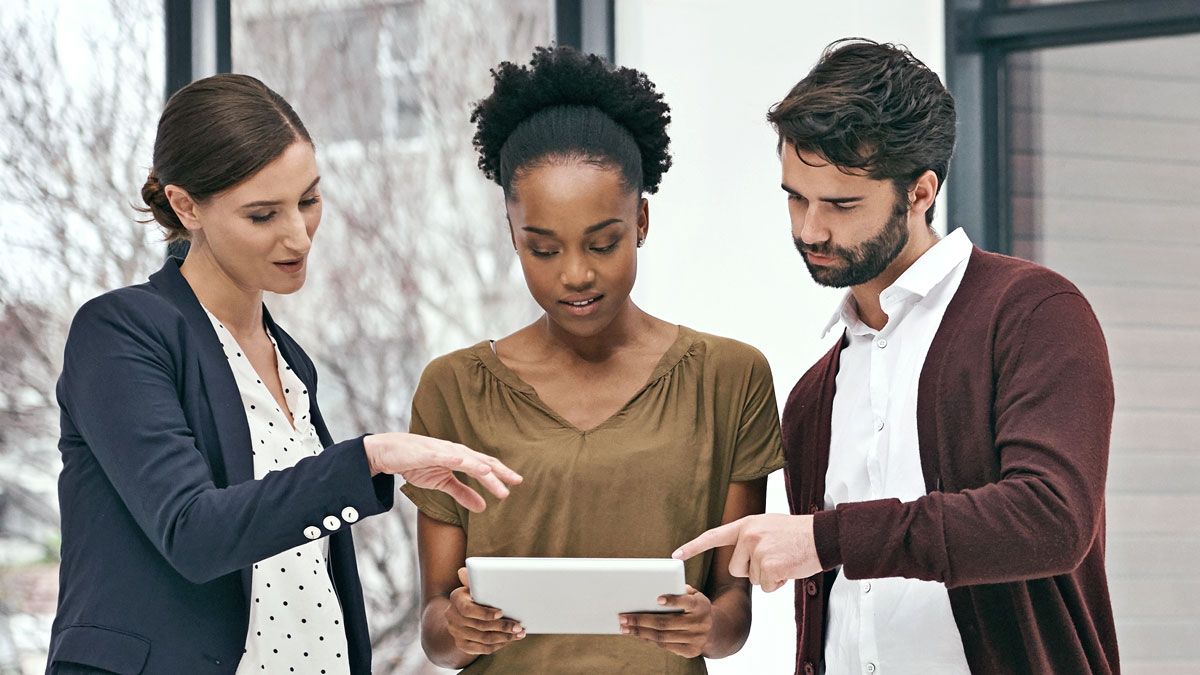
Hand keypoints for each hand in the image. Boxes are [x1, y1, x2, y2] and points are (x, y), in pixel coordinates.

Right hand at [363, 432, 521, 511]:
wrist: (389, 453)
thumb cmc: (416, 463)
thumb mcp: (443, 482)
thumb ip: (463, 493)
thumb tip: (483, 506)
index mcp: (461, 459)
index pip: (486, 466)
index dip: (502, 474)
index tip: (517, 482)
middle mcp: (455, 452)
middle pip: (482, 461)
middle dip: (500, 471)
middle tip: (516, 481)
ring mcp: (443, 451)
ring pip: (467, 459)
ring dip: (482, 467)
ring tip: (495, 475)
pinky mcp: (429, 452)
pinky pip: (445, 456)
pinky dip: (458, 459)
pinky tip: (467, 464)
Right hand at [445, 567, 524, 654]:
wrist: (462, 611)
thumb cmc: (475, 594)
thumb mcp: (474, 585)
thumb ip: (473, 579)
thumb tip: (463, 571)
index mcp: (455, 598)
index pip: (468, 610)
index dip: (485, 613)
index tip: (501, 612)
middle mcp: (452, 616)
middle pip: (480, 626)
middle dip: (503, 626)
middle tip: (519, 626)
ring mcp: (456, 632)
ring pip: (484, 639)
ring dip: (504, 637)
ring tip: (519, 633)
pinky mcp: (462, 644)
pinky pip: (482, 649)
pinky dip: (498, 645)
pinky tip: (509, 640)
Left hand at [619, 585, 712, 657]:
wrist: (715, 630)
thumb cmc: (696, 607)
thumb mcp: (695, 596)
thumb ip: (682, 591)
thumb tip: (663, 586)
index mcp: (701, 606)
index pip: (686, 602)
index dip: (673, 601)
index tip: (657, 599)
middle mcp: (700, 624)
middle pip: (666, 623)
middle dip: (641, 620)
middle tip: (623, 617)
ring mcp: (696, 639)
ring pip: (662, 637)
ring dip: (640, 632)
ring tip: (624, 627)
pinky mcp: (691, 652)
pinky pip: (665, 646)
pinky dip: (649, 640)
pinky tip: (637, 634)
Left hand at [672, 514, 821, 591]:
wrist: (822, 536)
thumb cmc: (796, 534)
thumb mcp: (767, 526)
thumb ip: (749, 538)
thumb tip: (737, 560)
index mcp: (746, 525)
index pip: (713, 536)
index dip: (693, 547)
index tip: (675, 556)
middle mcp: (749, 536)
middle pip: (736, 569)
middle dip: (753, 570)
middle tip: (773, 557)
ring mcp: (759, 550)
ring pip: (753, 579)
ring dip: (768, 576)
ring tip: (784, 560)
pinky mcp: (770, 565)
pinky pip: (767, 586)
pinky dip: (778, 583)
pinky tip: (789, 568)